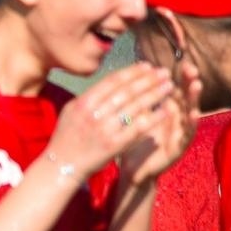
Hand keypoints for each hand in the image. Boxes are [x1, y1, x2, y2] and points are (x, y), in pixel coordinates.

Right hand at [48, 64, 176, 180]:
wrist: (62, 165)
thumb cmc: (66, 137)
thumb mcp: (71, 111)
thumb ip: (89, 97)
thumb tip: (111, 82)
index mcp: (83, 102)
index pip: (112, 81)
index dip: (132, 72)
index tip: (147, 66)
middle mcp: (94, 113)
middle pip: (126, 91)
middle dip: (148, 80)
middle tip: (164, 72)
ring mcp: (104, 129)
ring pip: (135, 107)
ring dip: (155, 94)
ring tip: (169, 86)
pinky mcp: (114, 145)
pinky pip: (138, 128)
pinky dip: (153, 118)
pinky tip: (165, 111)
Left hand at [117, 60, 199, 186]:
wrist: (132, 168)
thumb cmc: (133, 140)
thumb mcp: (133, 116)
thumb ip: (137, 98)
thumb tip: (132, 76)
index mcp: (165, 110)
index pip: (173, 89)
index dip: (178, 77)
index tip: (183, 62)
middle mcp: (174, 119)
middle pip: (184, 97)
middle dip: (188, 82)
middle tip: (191, 69)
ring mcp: (178, 133)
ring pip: (189, 113)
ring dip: (193, 99)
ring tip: (196, 85)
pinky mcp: (178, 147)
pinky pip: (186, 134)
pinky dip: (190, 124)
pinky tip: (193, 114)